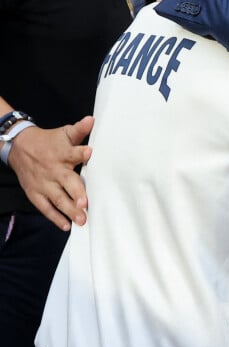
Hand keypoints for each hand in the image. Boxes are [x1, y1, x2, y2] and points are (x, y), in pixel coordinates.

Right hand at [8, 116, 93, 230]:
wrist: (20, 147)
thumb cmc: (49, 141)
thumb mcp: (64, 133)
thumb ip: (79, 130)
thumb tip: (91, 120)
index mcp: (62, 153)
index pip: (73, 152)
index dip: (81, 153)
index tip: (89, 153)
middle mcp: (54, 169)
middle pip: (66, 181)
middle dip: (76, 192)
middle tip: (85, 203)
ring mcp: (44, 183)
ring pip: (57, 198)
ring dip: (69, 210)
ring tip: (81, 219)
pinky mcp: (35, 193)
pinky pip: (45, 208)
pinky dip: (55, 217)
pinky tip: (66, 226)